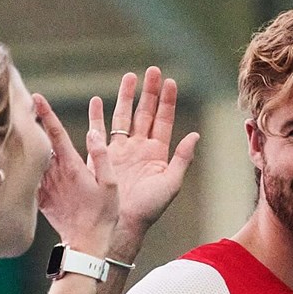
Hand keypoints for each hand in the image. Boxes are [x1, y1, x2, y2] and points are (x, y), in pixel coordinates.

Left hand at [33, 92, 118, 256]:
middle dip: (30, 121)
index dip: (46, 113)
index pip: (55, 134)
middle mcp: (54, 174)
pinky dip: (26, 162)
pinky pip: (31, 175)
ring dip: (26, 140)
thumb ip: (102, 157)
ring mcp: (45, 186)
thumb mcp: (110, 185)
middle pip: (38, 141)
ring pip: (32, 156)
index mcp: (71, 167)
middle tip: (20, 102)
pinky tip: (20, 154)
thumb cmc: (102, 215)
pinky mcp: (40, 197)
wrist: (86, 244)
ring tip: (19, 122)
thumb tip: (94, 132)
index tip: (35, 97)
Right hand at [99, 68, 200, 242]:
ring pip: (124, 116)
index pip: (164, 120)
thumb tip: (195, 135)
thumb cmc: (149, 209)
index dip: (168, 101)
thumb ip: (182, 158)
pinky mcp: (103, 156)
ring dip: (127, 97)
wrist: (123, 223)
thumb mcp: (171, 183)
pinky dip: (97, 115)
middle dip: (149, 92)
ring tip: (129, 76)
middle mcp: (140, 148)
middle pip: (145, 112)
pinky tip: (97, 100)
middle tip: (152, 70)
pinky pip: (100, 130)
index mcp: (158, 153)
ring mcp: (121, 151)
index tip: (170, 81)